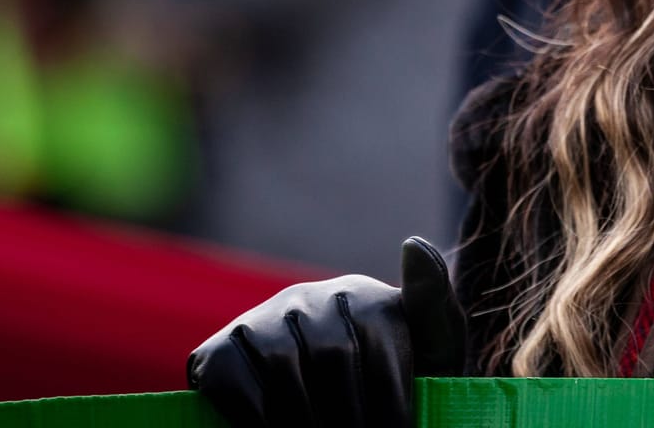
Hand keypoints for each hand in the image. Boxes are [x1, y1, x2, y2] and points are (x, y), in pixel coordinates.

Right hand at [186, 236, 465, 427]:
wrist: (332, 420)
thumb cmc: (387, 395)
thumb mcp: (426, 358)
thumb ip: (433, 310)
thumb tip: (413, 242)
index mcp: (364, 299)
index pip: (379, 340)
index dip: (392, 401)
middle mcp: (310, 297)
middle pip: (333, 356)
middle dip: (350, 417)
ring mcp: (262, 320)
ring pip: (285, 369)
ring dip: (305, 422)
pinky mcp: (220, 350)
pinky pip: (237, 383)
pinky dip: (259, 421)